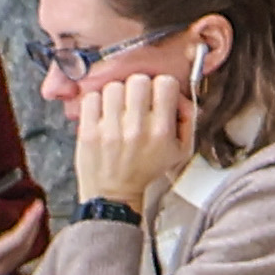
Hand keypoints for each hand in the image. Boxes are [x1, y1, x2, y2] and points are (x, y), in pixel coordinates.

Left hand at [67, 58, 196, 214]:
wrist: (113, 195)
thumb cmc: (146, 170)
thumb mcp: (180, 150)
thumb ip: (187, 118)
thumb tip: (181, 96)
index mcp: (161, 130)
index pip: (165, 83)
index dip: (161, 86)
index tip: (156, 96)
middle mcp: (136, 128)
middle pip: (138, 80)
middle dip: (138, 88)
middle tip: (136, 101)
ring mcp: (109, 130)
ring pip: (113, 86)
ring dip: (116, 94)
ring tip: (118, 108)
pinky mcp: (88, 132)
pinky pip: (90, 98)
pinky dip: (96, 102)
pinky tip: (102, 113)